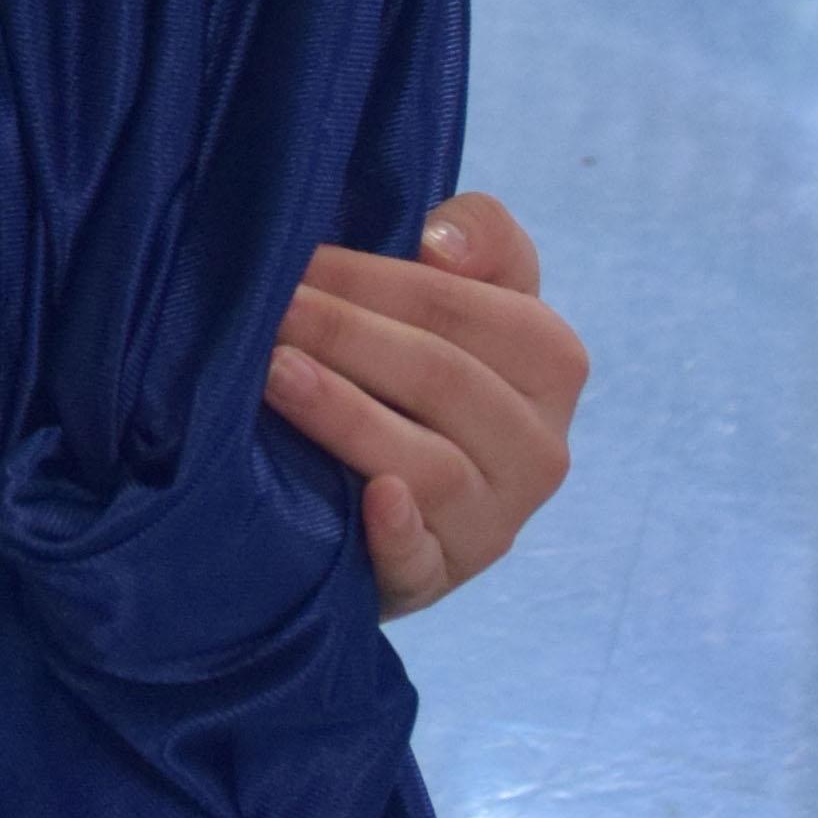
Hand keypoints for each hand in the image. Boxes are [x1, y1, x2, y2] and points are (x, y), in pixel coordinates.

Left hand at [264, 192, 589, 619]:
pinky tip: (367, 498)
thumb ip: (481, 239)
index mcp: (550, 361)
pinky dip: (398, 531)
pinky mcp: (440, 577)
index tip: (297, 257)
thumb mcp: (465, 292)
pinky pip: (424, 558)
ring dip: (346, 414)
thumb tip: (440, 242)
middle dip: (344, 334)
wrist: (388, 480)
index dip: (372, 278)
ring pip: (430, 465)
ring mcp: (493, 521)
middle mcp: (538, 448)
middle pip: (441, 378)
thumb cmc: (422, 360)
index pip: (463, 308)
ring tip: (272, 371)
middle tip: (267, 307)